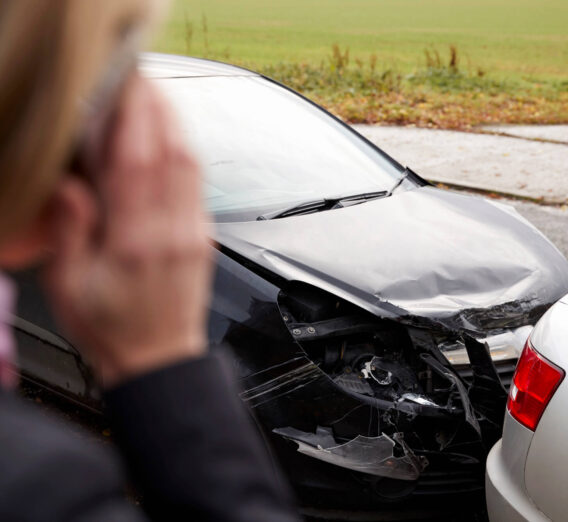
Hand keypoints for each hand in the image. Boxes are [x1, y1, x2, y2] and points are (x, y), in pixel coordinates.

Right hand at [45, 75, 212, 386]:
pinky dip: (185, 153)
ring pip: (191, 166)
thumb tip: (70, 183)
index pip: (138, 165)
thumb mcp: (71, 287)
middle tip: (142, 79)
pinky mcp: (203, 239)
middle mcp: (173, 234)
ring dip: (175, 126)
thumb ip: (71, 230)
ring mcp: (194, 235)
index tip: (127, 86)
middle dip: (158, 109)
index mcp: (136, 244)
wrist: (161, 361)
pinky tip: (172, 140)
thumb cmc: (114, 330)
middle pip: (172, 155)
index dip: (134, 118)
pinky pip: (198, 185)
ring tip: (156, 98)